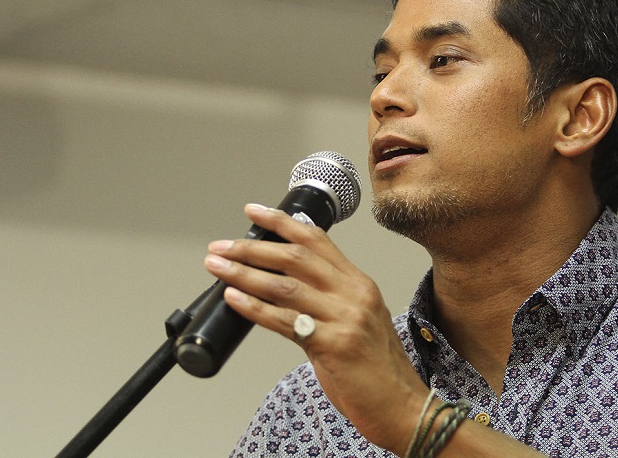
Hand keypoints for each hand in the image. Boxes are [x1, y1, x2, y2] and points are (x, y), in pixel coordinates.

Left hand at [203, 204, 428, 453]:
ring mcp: (346, 318)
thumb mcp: (355, 320)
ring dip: (244, 274)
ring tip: (217, 268)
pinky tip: (234, 299)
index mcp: (359, 284)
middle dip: (253, 248)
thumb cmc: (375, 368)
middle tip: (221, 247)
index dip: (282, 222)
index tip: (253, 212)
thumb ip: (325, 301)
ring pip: (285, 286)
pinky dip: (255, 307)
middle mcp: (354, 294)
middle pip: (296, 257)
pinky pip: (285, 321)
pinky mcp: (335, 345)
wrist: (400, 404)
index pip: (317, 240)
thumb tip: (276, 289)